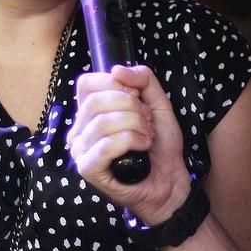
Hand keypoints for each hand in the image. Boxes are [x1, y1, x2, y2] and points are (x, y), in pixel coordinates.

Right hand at [68, 65, 191, 223]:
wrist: (171, 180)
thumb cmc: (160, 145)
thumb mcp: (158, 103)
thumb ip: (143, 80)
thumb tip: (116, 70)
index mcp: (90, 113)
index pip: (87, 83)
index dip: (115, 84)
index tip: (136, 97)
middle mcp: (79, 130)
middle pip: (96, 101)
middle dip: (131, 107)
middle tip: (147, 122)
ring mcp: (81, 151)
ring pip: (102, 122)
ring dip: (135, 125)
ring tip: (146, 136)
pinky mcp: (88, 169)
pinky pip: (105, 145)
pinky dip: (130, 141)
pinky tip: (142, 147)